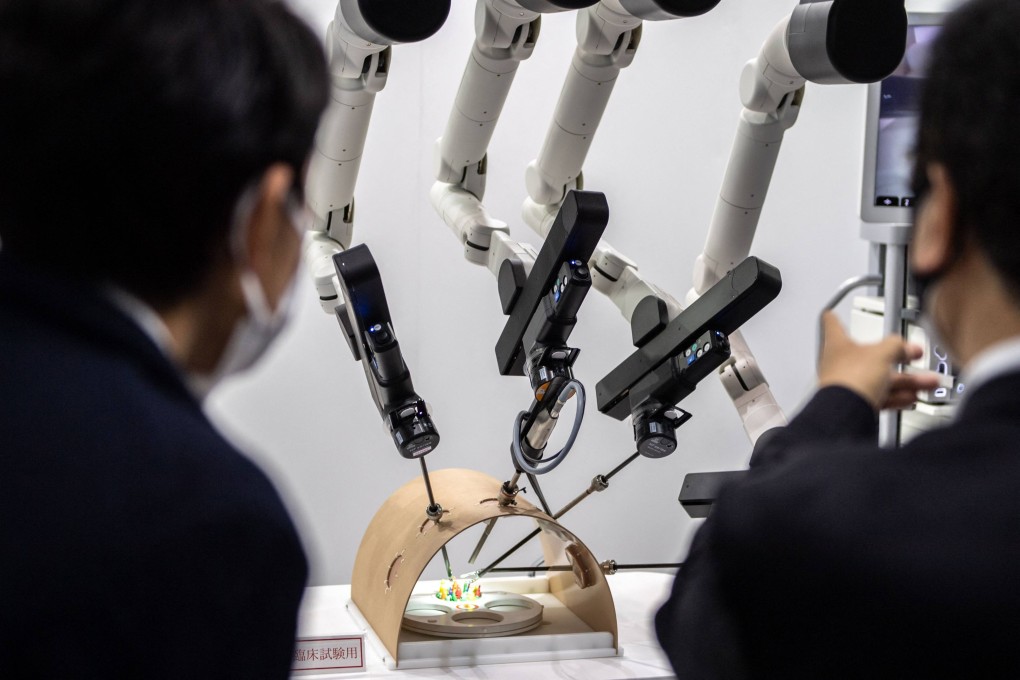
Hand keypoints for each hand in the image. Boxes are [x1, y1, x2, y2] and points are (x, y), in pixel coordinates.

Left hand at [818, 311, 940, 410]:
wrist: (846, 413)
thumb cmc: (851, 379)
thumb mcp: (881, 353)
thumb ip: (896, 345)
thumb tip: (905, 346)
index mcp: (837, 344)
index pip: (833, 325)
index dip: (835, 317)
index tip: (832, 312)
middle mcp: (839, 364)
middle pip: (871, 356)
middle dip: (897, 357)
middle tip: (913, 354)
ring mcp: (848, 385)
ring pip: (881, 379)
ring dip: (906, 380)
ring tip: (928, 380)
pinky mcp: (856, 404)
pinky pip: (880, 396)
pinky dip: (897, 396)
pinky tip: (913, 396)